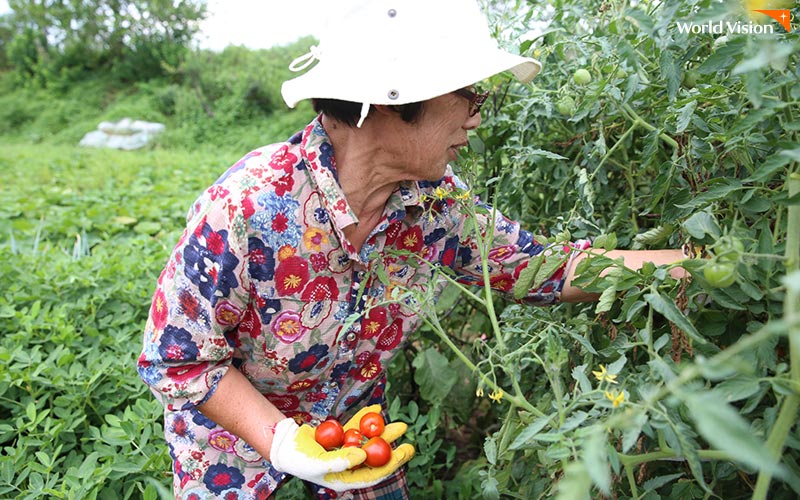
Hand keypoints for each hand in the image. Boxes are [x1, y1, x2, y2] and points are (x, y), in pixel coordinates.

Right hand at [269, 405, 414, 491]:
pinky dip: (365, 419)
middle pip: (376, 456)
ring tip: (399, 423)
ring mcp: (346, 451)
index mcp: (346, 478)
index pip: (375, 472)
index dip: (393, 462)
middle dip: (392, 445)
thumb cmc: (299, 459)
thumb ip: (340, 461)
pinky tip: (375, 410)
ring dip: (382, 431)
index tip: (406, 451)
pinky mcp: (341, 438)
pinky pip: (356, 428)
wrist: (284, 444)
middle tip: (408, 436)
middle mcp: (349, 466)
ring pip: (369, 441)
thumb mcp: (318, 463)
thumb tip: (364, 455)